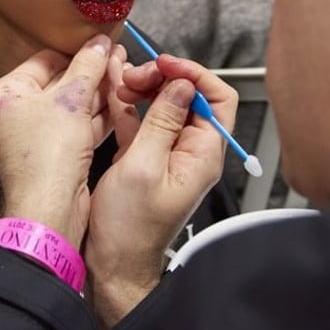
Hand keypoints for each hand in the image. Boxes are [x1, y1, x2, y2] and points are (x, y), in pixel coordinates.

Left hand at [0, 34, 113, 248]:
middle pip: (60, 82)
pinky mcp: (57, 153)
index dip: (75, 52)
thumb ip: (88, 67)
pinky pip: (79, 126)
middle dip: (92, 73)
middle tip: (118, 58)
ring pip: (73, 105)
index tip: (101, 44)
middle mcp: (17, 113)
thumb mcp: (71, 100)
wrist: (51, 209)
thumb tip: (99, 43)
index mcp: (6, 94)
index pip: (44, 60)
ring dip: (100, 93)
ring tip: (125, 76)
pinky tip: (121, 102)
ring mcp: (37, 135)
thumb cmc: (47, 157)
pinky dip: (99, 116)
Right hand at [85, 54, 236, 329]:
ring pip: (163, 104)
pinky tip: (112, 92)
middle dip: (162, 78)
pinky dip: (128, 104)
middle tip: (134, 76)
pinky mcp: (145, 157)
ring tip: (119, 84)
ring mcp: (168, 153)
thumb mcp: (142, 167)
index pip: (217, 98)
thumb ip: (161, 122)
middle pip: (188, 96)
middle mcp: (190, 151)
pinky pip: (142, 120)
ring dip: (142, 88)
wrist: (114, 264)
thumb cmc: (129, 228)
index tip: (164, 64)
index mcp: (202, 154)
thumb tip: (181, 85)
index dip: (192, 75)